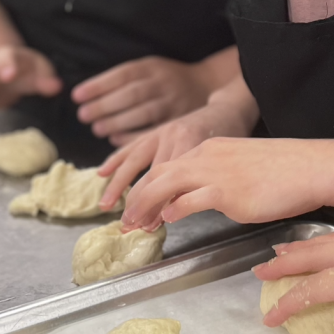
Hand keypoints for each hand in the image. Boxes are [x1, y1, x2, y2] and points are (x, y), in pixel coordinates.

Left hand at [72, 57, 214, 145]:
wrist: (206, 84)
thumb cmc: (166, 80)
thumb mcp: (150, 69)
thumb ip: (125, 80)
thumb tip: (85, 94)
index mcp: (153, 67)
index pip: (123, 74)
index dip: (99, 84)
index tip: (77, 95)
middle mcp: (165, 82)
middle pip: (132, 93)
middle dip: (105, 105)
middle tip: (85, 115)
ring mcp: (175, 101)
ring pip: (144, 112)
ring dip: (118, 122)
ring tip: (98, 128)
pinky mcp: (182, 119)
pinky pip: (157, 129)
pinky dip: (135, 135)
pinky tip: (116, 138)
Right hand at [98, 93, 256, 211]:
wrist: (230, 108)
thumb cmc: (231, 139)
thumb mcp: (222, 161)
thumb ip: (200, 182)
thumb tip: (173, 211)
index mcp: (192, 144)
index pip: (169, 181)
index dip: (157, 204)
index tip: (149, 225)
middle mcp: (173, 136)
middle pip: (150, 174)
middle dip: (136, 201)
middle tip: (128, 224)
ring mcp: (162, 131)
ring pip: (134, 160)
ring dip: (118, 184)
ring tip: (106, 205)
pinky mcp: (156, 129)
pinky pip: (132, 145)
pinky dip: (116, 159)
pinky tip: (102, 173)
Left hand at [115, 137, 333, 230]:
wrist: (312, 167)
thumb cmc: (286, 170)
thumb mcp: (242, 166)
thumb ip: (216, 178)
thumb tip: (198, 199)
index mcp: (211, 148)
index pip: (168, 165)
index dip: (147, 187)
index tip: (137, 205)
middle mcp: (208, 156)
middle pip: (158, 173)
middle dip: (137, 197)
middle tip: (125, 220)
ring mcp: (217, 172)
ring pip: (167, 183)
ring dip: (146, 205)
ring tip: (136, 224)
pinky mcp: (229, 191)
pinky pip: (192, 198)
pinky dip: (175, 208)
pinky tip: (168, 219)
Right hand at [253, 228, 333, 333]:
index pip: (316, 289)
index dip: (290, 305)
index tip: (269, 320)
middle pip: (314, 255)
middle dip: (284, 265)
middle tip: (258, 273)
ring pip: (328, 242)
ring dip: (301, 250)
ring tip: (279, 254)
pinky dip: (324, 243)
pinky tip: (327, 249)